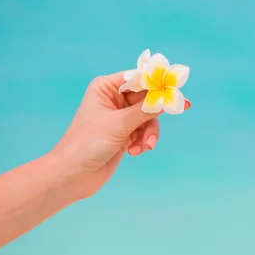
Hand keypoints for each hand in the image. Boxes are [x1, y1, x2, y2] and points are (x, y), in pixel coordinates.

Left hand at [49, 72, 190, 199]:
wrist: (72, 176)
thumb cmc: (88, 143)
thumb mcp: (120, 124)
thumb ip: (147, 110)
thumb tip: (171, 98)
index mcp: (106, 87)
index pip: (138, 78)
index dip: (158, 82)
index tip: (177, 86)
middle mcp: (113, 99)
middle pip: (147, 97)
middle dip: (154, 113)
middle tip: (181, 108)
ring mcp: (120, 118)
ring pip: (149, 117)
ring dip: (149, 132)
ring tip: (144, 146)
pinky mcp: (124, 134)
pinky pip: (144, 131)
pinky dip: (143, 141)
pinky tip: (134, 152)